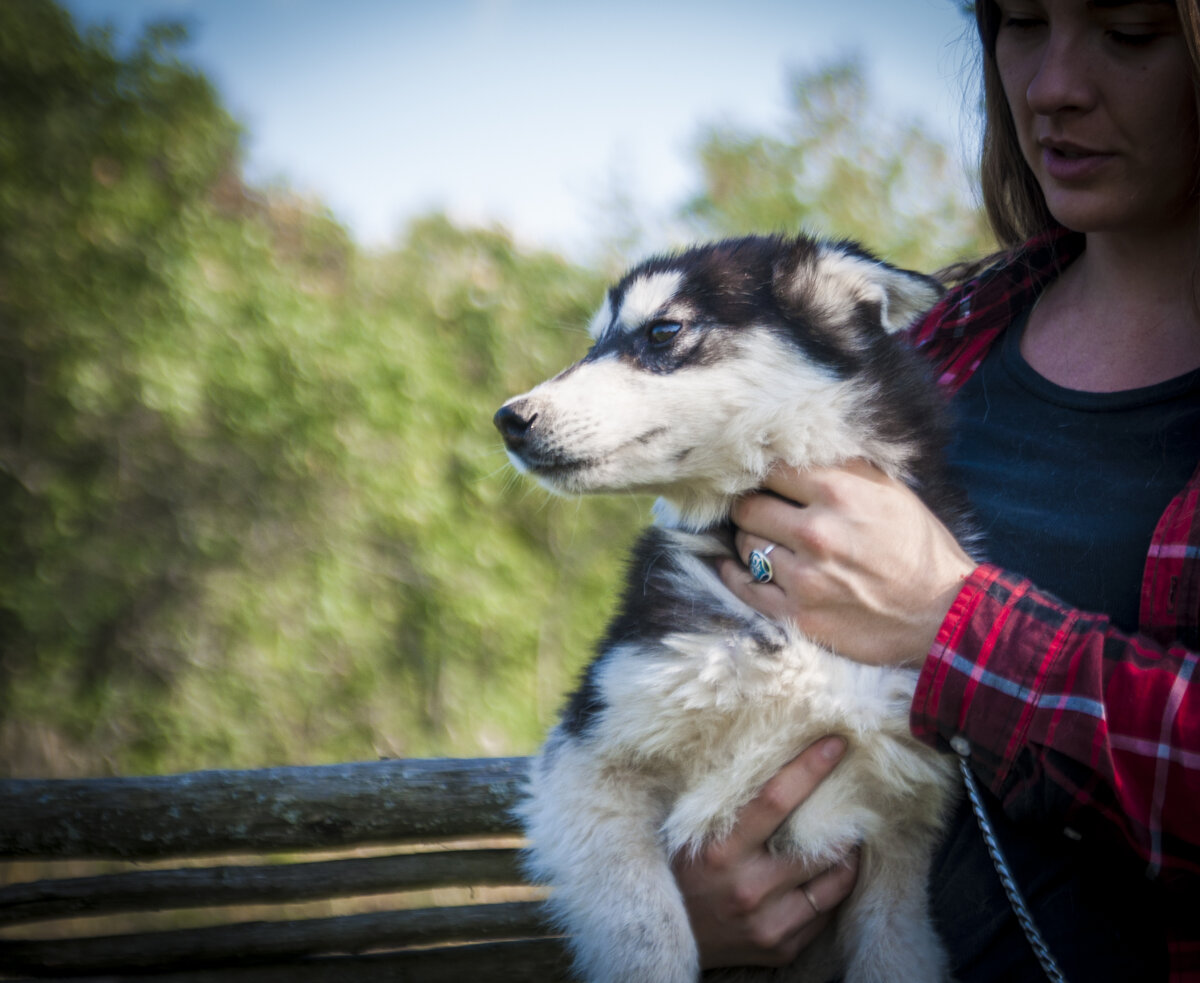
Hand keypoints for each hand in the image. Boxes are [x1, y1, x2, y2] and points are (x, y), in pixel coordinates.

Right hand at [672, 737, 860, 968]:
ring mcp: (768, 924)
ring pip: (834, 884)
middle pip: (819, 846)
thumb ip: (722, 803)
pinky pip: (825, 914)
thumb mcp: (688, 834)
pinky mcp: (781, 948)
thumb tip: (760, 753)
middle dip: (844, 819)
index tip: (836, 744)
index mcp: (720, 852)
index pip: (775, 800)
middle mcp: (747, 890)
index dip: (809, 769)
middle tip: (855, 797)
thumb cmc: (676, 875)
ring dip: (847, 857)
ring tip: (849, 837)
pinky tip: (827, 874)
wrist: (665, 942)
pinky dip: (831, 889)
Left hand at [718, 459, 975, 667]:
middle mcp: (816, 533)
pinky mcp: (798, 615)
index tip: (765, 481)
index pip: (771, 470)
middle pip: (748, 507)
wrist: (943, 616)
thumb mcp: (892, 491)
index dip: (765, 474)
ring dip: (750, 540)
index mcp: (839, 494)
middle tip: (759, 509)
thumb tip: (802, 449)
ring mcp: (804, 578)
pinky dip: (735, 574)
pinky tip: (734, 565)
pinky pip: (745, 588)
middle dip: (751, 505)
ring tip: (766, 540)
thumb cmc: (919, 548)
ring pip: (745, 545)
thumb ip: (844, 468)